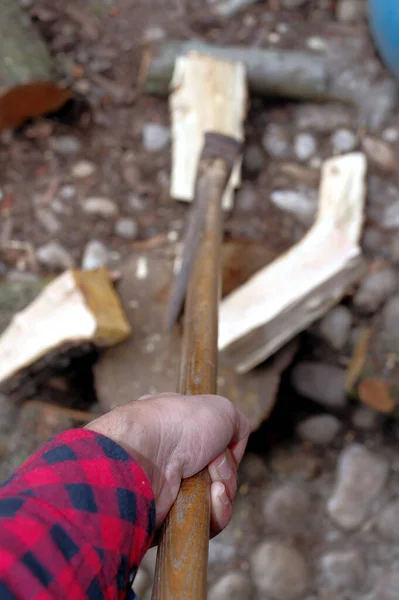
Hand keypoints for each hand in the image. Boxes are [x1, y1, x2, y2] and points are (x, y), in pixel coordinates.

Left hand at [86, 393, 249, 535]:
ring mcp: (169, 489)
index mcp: (177, 429)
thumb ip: (237, 425)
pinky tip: (211, 500)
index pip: (214, 445)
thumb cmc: (177, 425)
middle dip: (225, 474)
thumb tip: (235, 447)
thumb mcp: (221, 409)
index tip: (220, 445)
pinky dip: (215, 512)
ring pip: (214, 501)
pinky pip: (206, 522)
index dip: (224, 449)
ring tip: (213, 487)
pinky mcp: (168, 519)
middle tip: (213, 465)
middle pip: (217, 475)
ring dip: (223, 494)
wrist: (142, 456)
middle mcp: (170, 458)